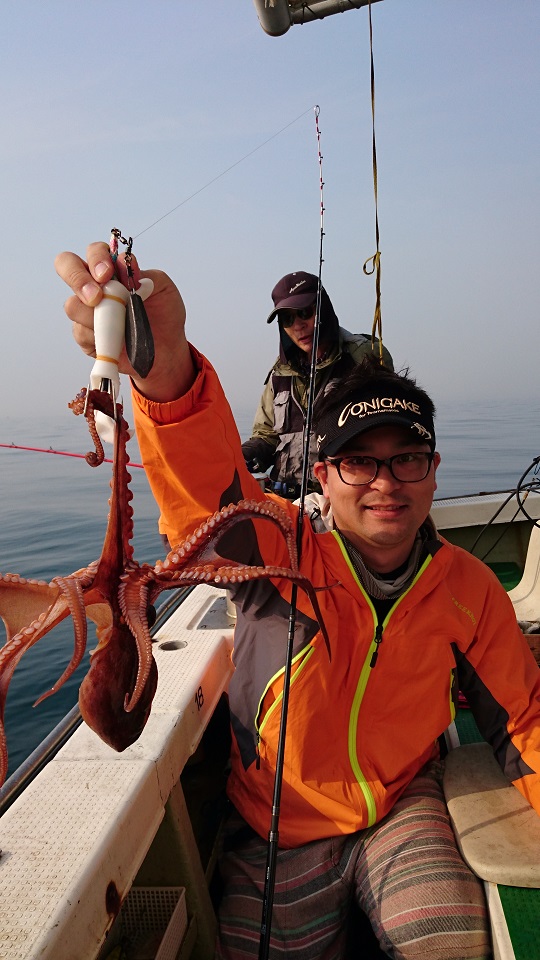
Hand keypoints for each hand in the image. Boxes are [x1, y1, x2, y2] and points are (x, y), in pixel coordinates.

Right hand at [55, 241, 194, 401]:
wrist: (168, 349)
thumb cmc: (163, 315)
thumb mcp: (164, 289)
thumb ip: (147, 275)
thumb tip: (126, 266)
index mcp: (112, 270)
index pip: (94, 252)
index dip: (97, 258)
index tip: (108, 274)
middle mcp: (95, 286)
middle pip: (67, 267)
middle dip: (77, 279)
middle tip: (96, 297)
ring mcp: (87, 311)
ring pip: (72, 305)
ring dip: (93, 314)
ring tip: (118, 324)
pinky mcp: (87, 337)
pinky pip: (80, 333)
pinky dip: (97, 336)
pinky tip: (114, 340)